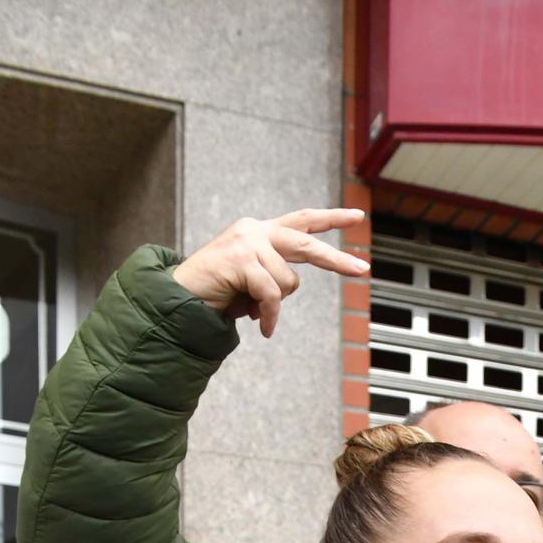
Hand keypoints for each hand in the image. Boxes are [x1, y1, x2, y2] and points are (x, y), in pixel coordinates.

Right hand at [172, 208, 368, 338]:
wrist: (179, 298)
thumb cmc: (217, 295)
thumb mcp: (251, 284)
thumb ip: (274, 277)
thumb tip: (290, 287)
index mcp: (261, 233)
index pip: (302, 221)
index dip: (330, 219)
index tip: (357, 216)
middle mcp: (256, 230)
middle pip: (306, 243)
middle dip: (336, 260)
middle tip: (363, 270)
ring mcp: (247, 241)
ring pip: (288, 282)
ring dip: (274, 306)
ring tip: (250, 309)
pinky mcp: (241, 258)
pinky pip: (272, 296)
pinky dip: (269, 316)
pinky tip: (261, 327)